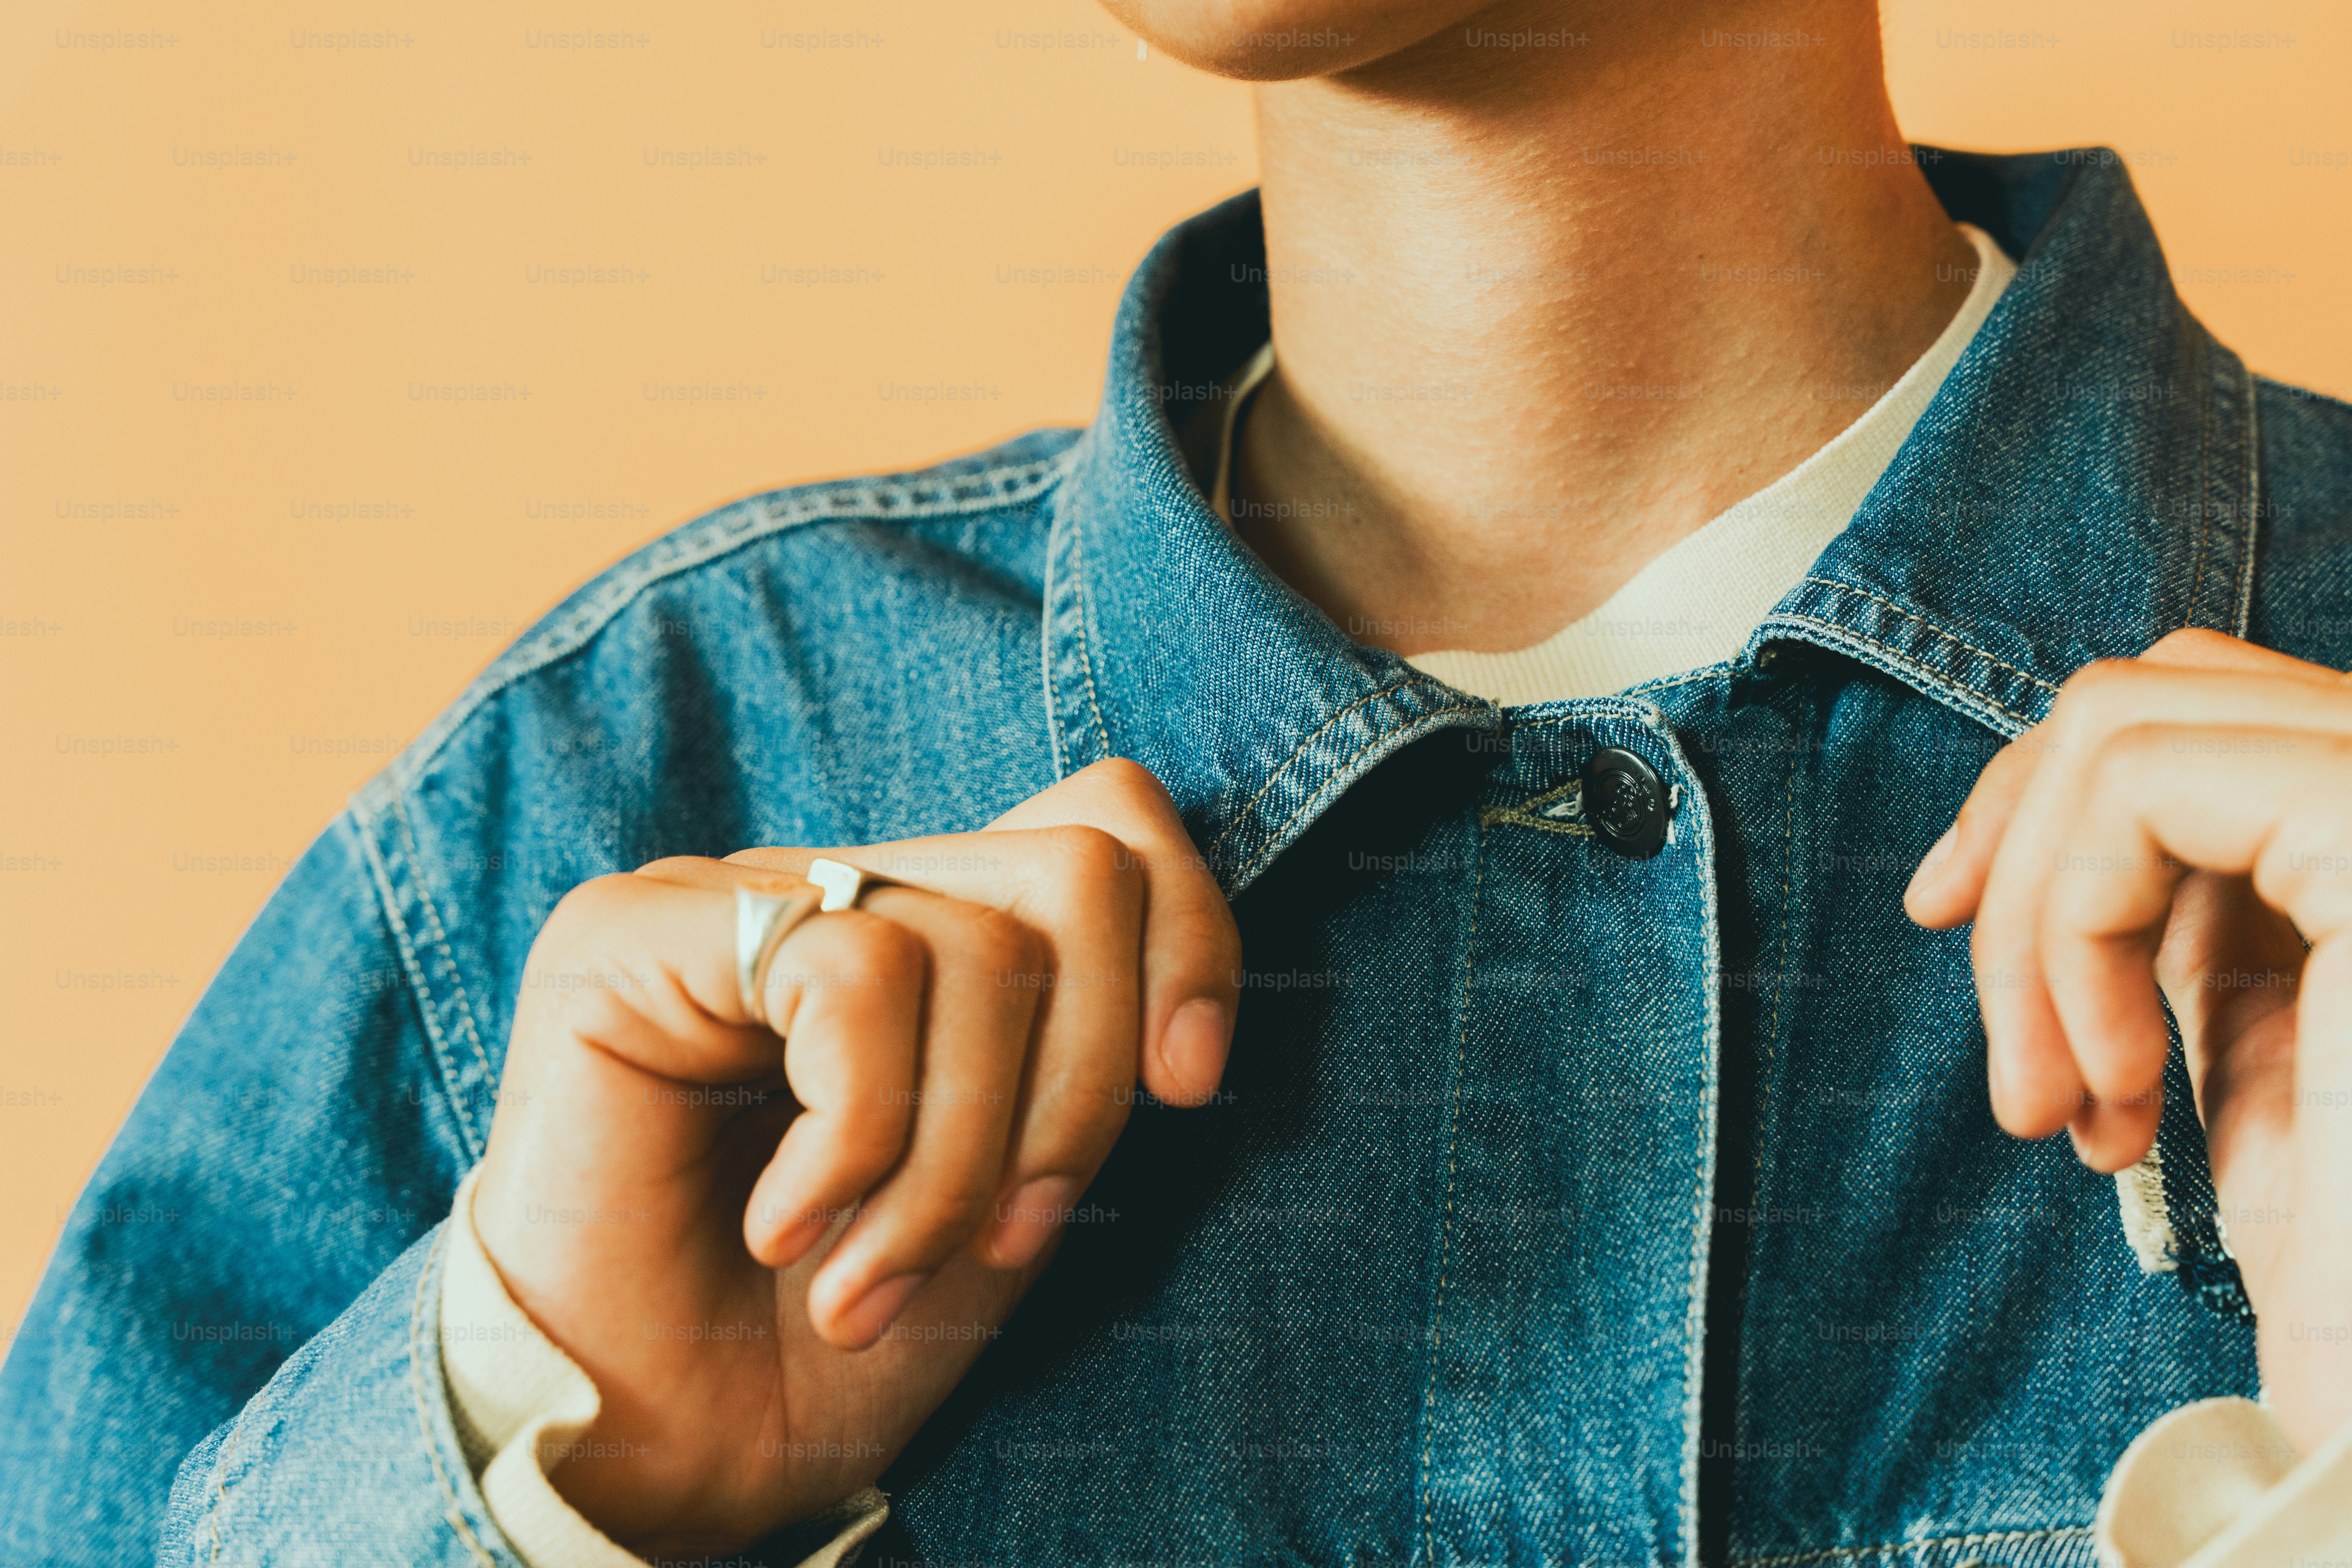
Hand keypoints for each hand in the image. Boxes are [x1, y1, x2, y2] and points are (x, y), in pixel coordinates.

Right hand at [468, 758, 1241, 1556]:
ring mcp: (736, 892)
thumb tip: (1179, 1028)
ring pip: (982, 948)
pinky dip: (855, 1141)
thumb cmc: (841, 1331)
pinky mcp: (636, 928)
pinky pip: (856, 978)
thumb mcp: (1017, 1190)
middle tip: (1005, 1238)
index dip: (1190, 938)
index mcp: (935, 928)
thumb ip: (1087, 1068)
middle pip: (1080, 873)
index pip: (1109, 822)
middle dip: (1079, 1091)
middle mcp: (843, 886)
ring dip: (953, 1162)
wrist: (673, 1449)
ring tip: (874, 1271)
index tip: (1187, 1088)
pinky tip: (783, 1229)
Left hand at [1906, 628, 2351, 1456]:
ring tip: (2061, 1104)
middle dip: (2018, 847)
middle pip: (2154, 692)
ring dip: (2038, 925)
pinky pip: (2143, 786)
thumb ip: (2202, 939)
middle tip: (2007, 1048)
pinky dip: (2073, 934)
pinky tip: (2118, 1090)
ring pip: (2126, 727)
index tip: (1943, 910)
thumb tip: (2065, 866)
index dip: (2043, 799)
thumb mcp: (2266, 1058)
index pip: (2197, 719)